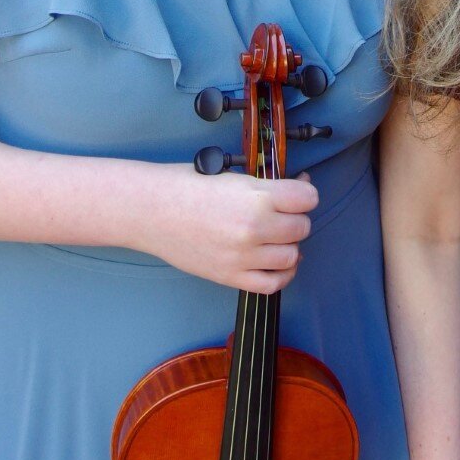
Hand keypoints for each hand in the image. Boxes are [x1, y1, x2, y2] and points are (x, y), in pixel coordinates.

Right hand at [135, 164, 318, 291]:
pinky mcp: (231, 277)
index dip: (305, 192)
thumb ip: (269, 186)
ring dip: (289, 245)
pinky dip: (282, 274)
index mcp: (257, 198)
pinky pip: (273, 284)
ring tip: (276, 235)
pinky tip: (276, 261)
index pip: (307, 198)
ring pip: (292, 256)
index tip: (297, 192)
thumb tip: (300, 188)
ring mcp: (243, 257)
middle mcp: (254, 229)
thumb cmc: (188, 186)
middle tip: (282, 212)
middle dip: (296, 217)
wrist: (152, 210)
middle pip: (302, 227)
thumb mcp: (234, 176)